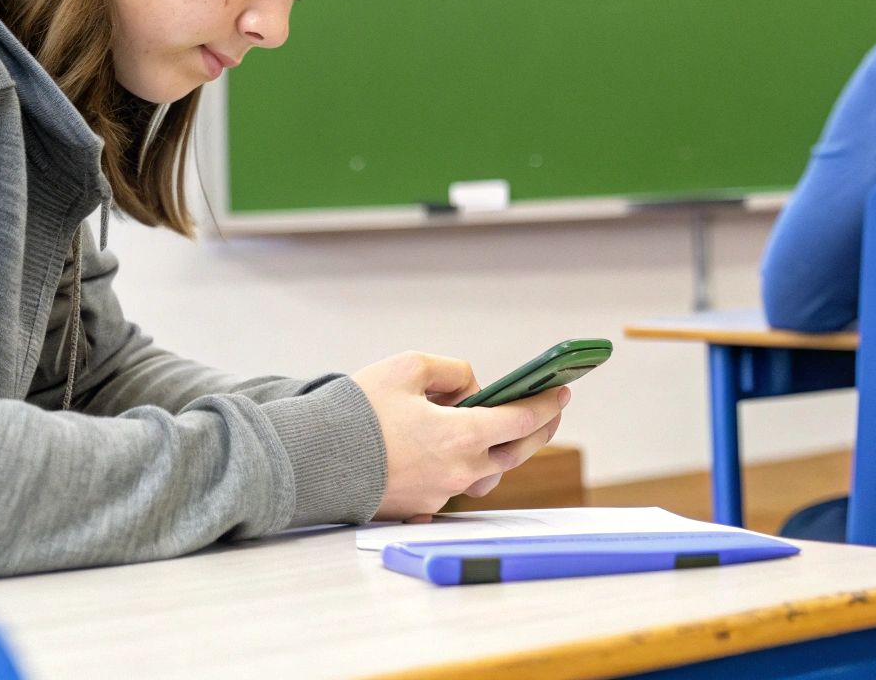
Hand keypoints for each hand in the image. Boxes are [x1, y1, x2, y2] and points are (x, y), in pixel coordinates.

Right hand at [352, 351, 569, 520]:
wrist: (313, 459)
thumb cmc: (358, 411)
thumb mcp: (407, 367)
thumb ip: (451, 371)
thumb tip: (471, 390)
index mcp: (462, 436)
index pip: (522, 421)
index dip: (546, 405)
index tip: (562, 392)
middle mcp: (459, 471)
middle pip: (515, 453)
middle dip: (538, 430)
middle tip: (549, 412)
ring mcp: (440, 494)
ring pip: (486, 474)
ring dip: (500, 452)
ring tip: (505, 431)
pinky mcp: (419, 507)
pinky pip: (452, 486)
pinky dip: (462, 467)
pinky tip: (459, 453)